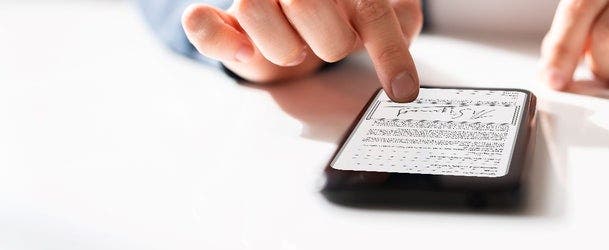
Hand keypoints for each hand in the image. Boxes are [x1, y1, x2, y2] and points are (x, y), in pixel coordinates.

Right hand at [181, 0, 422, 101]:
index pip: (369, 8)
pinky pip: (202, 24)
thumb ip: (398, 23)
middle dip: (331, 42)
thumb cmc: (339, 10)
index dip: (388, 51)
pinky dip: (218, 39)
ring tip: (297, 48)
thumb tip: (402, 65)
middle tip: (333, 45)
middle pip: (307, 3)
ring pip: (255, 9)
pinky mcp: (223, 21)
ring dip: (284, 47)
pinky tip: (246, 51)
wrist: (294, 11)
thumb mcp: (380, 10)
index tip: (402, 89)